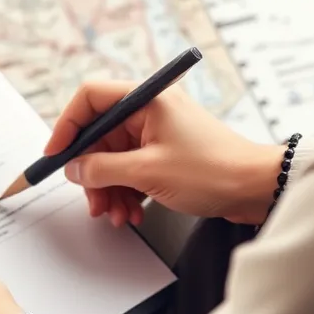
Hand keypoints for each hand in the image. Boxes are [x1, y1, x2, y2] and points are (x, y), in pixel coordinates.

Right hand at [47, 82, 282, 225]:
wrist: (256, 189)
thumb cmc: (213, 171)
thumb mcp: (147, 172)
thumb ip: (102, 169)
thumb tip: (74, 168)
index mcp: (147, 99)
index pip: (91, 98)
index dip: (67, 126)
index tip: (56, 155)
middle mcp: (151, 110)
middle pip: (101, 135)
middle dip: (93, 172)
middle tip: (93, 202)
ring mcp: (159, 132)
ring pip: (115, 157)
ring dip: (110, 189)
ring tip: (117, 215)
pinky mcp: (167, 153)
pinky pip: (133, 169)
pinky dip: (128, 191)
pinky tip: (133, 213)